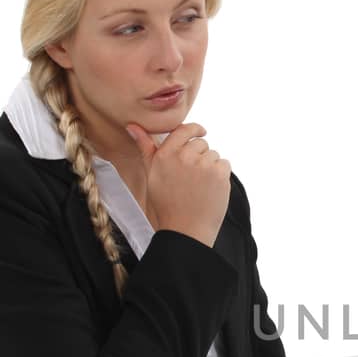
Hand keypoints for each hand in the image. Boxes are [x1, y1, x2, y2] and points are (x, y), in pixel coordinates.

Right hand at [124, 121, 230, 247]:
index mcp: (165, 154)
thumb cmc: (166, 204)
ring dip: (210, 166)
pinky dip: (220, 174)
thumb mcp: (151, 174)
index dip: (194, 130)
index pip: (184, 129)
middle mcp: (184, 156)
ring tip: (199, 185)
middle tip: (192, 177)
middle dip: (199, 155)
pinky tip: (210, 188)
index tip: (200, 132)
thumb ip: (145, 148)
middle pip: (201, 143)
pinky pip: (224, 164)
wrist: (185, 229)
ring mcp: (203, 164)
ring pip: (213, 154)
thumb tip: (132, 126)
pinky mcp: (219, 174)